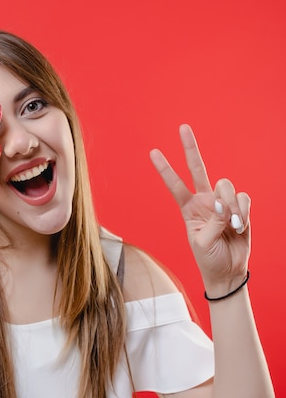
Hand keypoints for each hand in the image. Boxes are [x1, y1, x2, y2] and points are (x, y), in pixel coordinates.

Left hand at [150, 124, 250, 294]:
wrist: (228, 270)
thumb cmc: (209, 257)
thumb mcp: (202, 242)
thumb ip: (212, 220)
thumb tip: (222, 202)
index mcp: (188, 208)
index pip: (174, 184)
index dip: (165, 169)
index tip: (153, 151)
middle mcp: (204, 200)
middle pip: (197, 168)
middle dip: (190, 148)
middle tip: (182, 127)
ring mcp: (222, 201)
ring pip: (226, 186)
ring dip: (230, 206)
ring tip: (230, 226)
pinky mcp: (240, 206)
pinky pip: (243, 198)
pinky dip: (243, 212)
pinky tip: (239, 225)